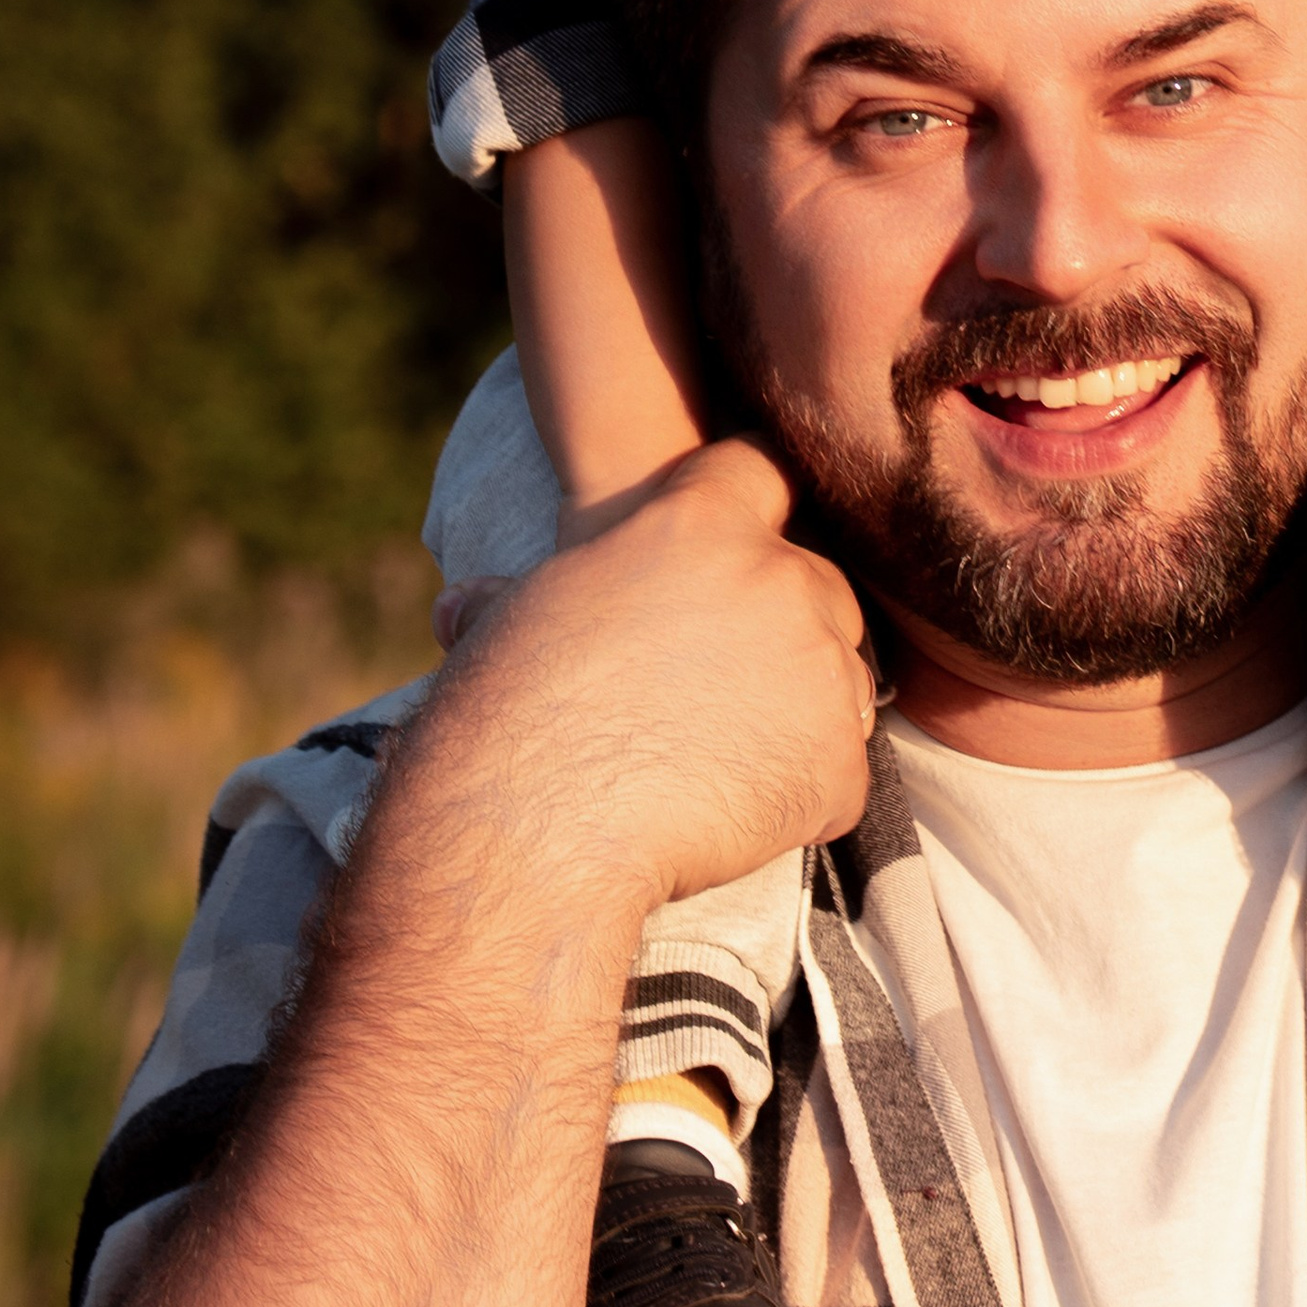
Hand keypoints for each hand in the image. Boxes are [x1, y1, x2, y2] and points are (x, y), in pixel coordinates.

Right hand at [431, 437, 875, 905]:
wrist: (530, 837)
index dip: (748, 507)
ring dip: (799, 707)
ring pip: (841, 676)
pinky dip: (801, 795)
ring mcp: (820, 671)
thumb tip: (464, 605)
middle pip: (818, 582)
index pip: (759, 468)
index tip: (733, 545)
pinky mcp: (838, 763)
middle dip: (781, 623)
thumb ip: (524, 593)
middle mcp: (778, 579)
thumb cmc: (502, 719)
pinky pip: (840, 772)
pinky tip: (731, 812)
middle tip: (714, 684)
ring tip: (717, 754)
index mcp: (699, 523)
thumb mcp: (506, 619)